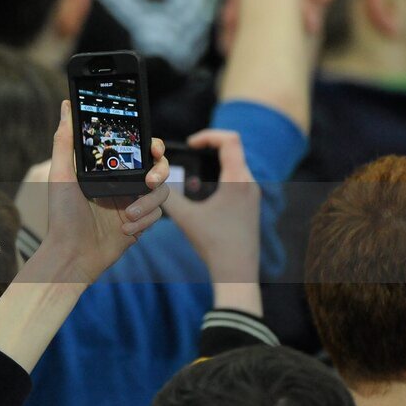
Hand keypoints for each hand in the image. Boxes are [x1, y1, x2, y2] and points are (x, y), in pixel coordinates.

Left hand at [44, 100, 169, 283]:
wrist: (72, 255)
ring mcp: (133, 202)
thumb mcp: (60, 174)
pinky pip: (157, 214)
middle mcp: (122, 182)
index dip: (151, 143)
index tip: (153, 146)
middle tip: (148, 180)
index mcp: (107, 169)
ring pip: (160, 191)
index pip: (136, 148)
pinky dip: (144, 221)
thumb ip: (65, 140)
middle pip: (157, 166)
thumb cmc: (62, 215)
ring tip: (127, 215)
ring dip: (147, 203)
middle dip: (159, 170)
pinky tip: (125, 230)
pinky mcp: (140, 222)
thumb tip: (66, 106)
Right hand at [162, 130, 260, 283]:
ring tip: (195, 168)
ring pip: (236, 164)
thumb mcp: (185, 217)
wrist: (237, 270)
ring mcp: (253, 194)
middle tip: (190, 151)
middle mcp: (249, 183)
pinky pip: (238, 178)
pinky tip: (205, 190)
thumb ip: (168, 196)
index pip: (230, 140)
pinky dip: (221, 174)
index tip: (191, 144)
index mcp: (237, 180)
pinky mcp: (250, 205)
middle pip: (234, 149)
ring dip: (216, 160)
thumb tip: (153, 181)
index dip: (208, 135)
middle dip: (210, 146)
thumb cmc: (214, 243)